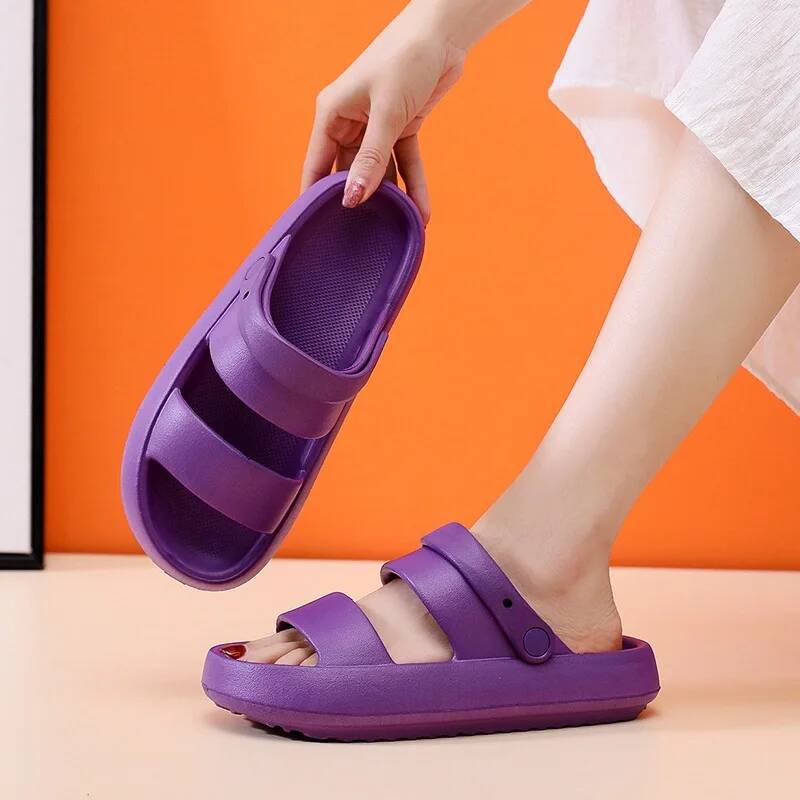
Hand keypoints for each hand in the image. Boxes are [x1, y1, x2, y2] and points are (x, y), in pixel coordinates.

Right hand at [300, 4, 466, 223]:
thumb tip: (352, 198)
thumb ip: (371, 158)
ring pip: (379, 172)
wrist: (444, 34)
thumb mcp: (386, 113)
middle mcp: (349, 122)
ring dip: (391, 198)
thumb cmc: (405, 59)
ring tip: (397, 229)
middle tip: (364, 238)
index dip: (315, 198)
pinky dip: (412, 184)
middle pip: (348, 173)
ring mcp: (375, 127)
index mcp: (331, 114)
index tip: (317, 231)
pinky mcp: (400, 128)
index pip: (316, 165)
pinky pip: (403, 163)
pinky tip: (420, 211)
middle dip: (358, 203)